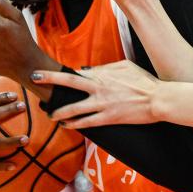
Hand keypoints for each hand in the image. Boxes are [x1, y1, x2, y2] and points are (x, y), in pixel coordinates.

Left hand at [31, 60, 159, 128]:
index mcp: (103, 74)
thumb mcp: (125, 66)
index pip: (77, 72)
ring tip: (50, 115)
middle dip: (50, 78)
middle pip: (69, 82)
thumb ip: (106, 67)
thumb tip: (88, 70)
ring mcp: (102, 104)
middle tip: (34, 77)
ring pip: (74, 108)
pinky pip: (86, 122)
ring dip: (59, 111)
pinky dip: (74, 124)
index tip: (49, 73)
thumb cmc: (144, 81)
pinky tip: (66, 126)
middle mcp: (99, 88)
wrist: (158, 99)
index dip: (62, 73)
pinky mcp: (108, 118)